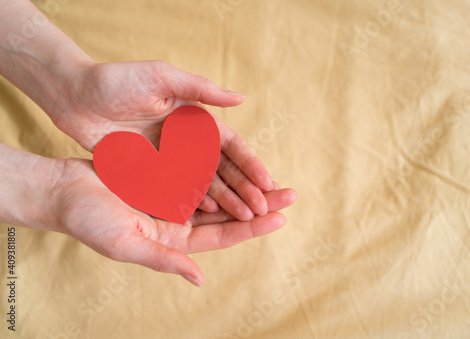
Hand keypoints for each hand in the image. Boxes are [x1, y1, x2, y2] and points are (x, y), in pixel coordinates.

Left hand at [51, 61, 273, 219]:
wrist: (76, 96)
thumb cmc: (119, 80)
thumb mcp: (161, 77)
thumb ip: (201, 89)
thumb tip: (241, 99)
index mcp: (194, 118)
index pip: (232, 145)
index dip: (251, 164)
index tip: (268, 183)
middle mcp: (186, 141)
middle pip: (224, 169)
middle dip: (246, 188)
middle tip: (264, 208)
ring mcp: (169, 158)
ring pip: (205, 183)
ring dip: (226, 200)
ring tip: (245, 217)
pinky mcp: (150, 171)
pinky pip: (178, 191)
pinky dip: (196, 203)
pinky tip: (211, 215)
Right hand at [51, 158, 296, 285]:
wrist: (63, 191)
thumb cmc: (89, 221)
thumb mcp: (127, 245)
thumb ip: (165, 260)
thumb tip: (200, 279)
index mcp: (174, 241)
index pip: (223, 236)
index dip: (252, 228)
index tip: (281, 217)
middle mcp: (178, 222)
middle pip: (229, 214)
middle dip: (259, 205)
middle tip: (291, 193)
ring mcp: (173, 199)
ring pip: (219, 193)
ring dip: (245, 185)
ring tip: (273, 178)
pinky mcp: (165, 178)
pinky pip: (199, 173)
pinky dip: (218, 168)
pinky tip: (238, 160)